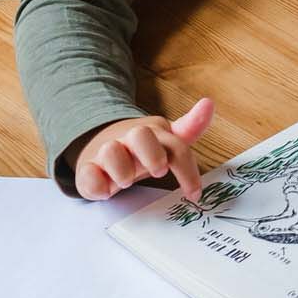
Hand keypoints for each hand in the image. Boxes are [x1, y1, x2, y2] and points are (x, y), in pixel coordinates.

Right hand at [73, 97, 214, 201]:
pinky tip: (106, 191)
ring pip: (111, 151)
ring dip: (122, 170)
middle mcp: (130, 140)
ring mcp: (107, 153)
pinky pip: (88, 174)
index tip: (195, 193)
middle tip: (159, 172)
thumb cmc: (142, 149)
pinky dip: (97, 185)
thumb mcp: (167, 140)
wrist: (101, 145)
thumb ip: (190, 127)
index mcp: (153, 133)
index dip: (187, 169)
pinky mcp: (88, 169)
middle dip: (152, 154)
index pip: (176, 146)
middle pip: (141, 136)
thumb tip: (208, 103)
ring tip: (128, 182)